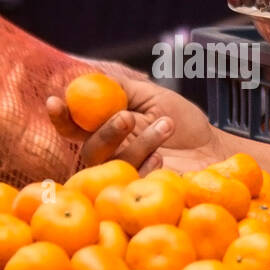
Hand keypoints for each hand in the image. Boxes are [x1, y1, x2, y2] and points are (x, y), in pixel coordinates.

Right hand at [47, 77, 227, 174]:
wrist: (214, 149)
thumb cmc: (183, 123)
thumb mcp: (154, 97)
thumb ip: (121, 89)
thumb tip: (88, 78)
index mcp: (106, 129)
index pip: (72, 126)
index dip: (60, 116)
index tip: (55, 101)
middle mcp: (110, 154)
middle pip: (89, 148)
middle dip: (106, 130)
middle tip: (127, 117)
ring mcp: (126, 175)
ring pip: (113, 163)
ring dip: (139, 142)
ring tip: (166, 126)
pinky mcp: (143, 191)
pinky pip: (133, 183)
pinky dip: (147, 166)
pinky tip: (163, 156)